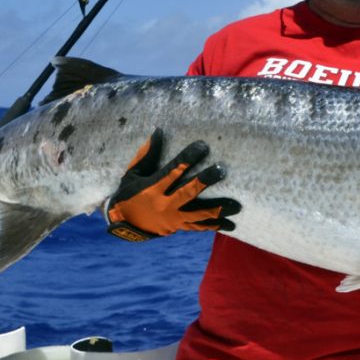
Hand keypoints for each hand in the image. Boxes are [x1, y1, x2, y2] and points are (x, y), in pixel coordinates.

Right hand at [104, 129, 240, 240]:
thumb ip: (147, 155)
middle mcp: (163, 205)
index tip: (203, 147)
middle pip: (187, 192)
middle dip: (205, 181)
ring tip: (236, 206)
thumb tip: (159, 132)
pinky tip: (230, 224)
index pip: (172, 171)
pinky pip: (198, 227)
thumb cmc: (129, 193)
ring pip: (198, 214)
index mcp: (152, 188)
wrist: (123, 224)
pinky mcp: (178, 227)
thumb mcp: (133, 173)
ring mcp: (172, 218)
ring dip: (217, 209)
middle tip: (221, 170)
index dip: (188, 159)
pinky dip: (214, 226)